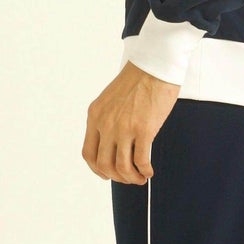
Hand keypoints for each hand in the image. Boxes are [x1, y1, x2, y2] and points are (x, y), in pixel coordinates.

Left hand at [83, 61, 180, 182]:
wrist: (155, 65)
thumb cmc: (138, 79)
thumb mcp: (111, 99)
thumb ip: (107, 119)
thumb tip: (114, 142)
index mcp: (95, 115)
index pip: (89, 153)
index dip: (98, 169)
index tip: (108, 173)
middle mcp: (106, 124)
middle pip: (104, 164)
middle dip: (117, 177)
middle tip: (128, 177)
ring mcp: (124, 128)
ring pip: (121, 167)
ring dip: (131, 178)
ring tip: (140, 177)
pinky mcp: (144, 130)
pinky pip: (140, 161)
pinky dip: (144, 171)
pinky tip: (149, 170)